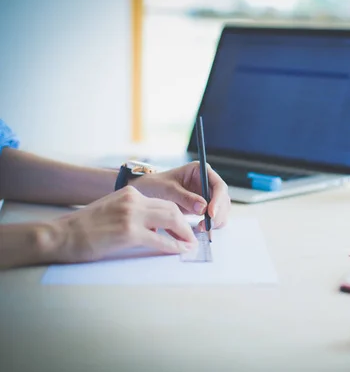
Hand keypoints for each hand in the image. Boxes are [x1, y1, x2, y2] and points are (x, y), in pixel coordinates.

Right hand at [51, 186, 195, 262]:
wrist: (61, 234)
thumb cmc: (85, 227)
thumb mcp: (113, 210)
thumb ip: (135, 214)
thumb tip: (155, 228)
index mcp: (130, 194)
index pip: (163, 202)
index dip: (178, 216)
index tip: (184, 228)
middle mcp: (133, 200)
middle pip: (172, 209)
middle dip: (185, 225)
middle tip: (191, 238)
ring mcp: (132, 215)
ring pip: (170, 220)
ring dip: (184, 234)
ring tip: (189, 245)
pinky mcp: (129, 233)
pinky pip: (160, 240)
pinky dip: (173, 246)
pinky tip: (179, 251)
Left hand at [131, 162, 230, 229]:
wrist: (146, 192)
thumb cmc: (155, 185)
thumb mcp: (168, 189)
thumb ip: (185, 197)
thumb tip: (203, 207)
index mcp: (201, 171)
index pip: (218, 185)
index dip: (218, 200)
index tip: (211, 213)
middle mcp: (207, 182)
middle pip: (223, 199)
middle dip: (218, 213)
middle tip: (207, 225)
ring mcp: (207, 195)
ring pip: (222, 209)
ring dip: (216, 220)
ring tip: (202, 228)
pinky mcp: (204, 207)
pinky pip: (215, 217)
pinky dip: (211, 224)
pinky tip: (201, 228)